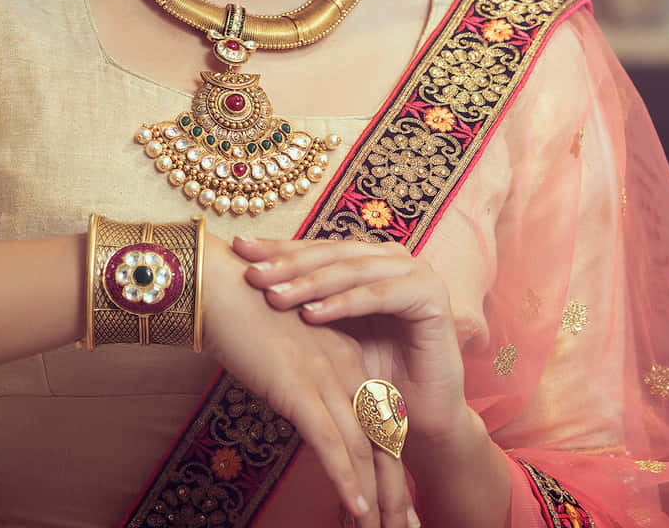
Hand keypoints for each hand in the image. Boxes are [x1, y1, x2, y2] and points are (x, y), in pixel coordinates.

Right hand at [200, 233, 417, 527]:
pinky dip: (345, 479)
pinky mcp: (298, 387)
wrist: (217, 281)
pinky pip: (329, 443)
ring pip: (362, 449)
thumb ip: (298, 373)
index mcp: (345, 356)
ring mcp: (323, 379)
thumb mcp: (282, 344)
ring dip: (377, 497)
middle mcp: (344, 370)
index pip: (377, 420)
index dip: (391, 462)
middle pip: (380, 441)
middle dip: (394, 490)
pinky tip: (357, 509)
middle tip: (410, 526)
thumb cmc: (241, 306)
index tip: (398, 500)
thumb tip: (296, 401)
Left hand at [232, 236, 468, 450]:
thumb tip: (244, 278)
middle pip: (331, 254)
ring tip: (275, 296)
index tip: (237, 250)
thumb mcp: (328, 335)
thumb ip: (302, 303)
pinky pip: (380, 295)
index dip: (277, 248)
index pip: (316, 249)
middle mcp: (392, 259)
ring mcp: (415, 273)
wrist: (417, 420)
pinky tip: (312, 314)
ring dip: (311, 283)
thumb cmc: (370, 378)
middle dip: (288, 263)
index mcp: (367, 260)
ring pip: (352, 271)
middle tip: (252, 274)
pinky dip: (344, 303)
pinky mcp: (432, 295)